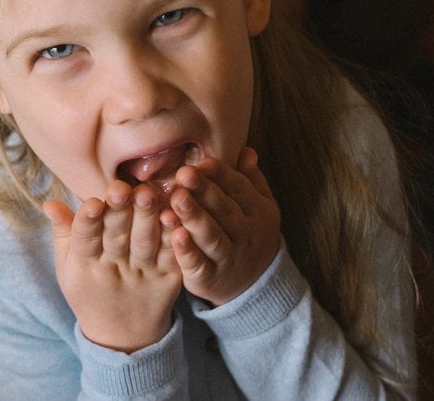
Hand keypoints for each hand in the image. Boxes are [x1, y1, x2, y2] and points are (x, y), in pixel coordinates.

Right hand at [43, 180, 182, 352]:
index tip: (92, 201)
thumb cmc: (89, 289)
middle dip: (118, 211)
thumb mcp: (68, 266)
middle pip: (116, 237)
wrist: (123, 334)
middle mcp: (114, 269)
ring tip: (147, 193)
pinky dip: (173, 238)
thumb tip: (49, 203)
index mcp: (85, 264)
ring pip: (144, 244)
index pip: (84, 239)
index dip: (88, 221)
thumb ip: (63, 231)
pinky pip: (171, 256)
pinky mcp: (168, 278)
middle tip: (121, 187)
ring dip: (146, 218)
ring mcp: (143, 274)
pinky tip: (173, 216)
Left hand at [167, 147, 279, 305]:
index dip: (221, 175)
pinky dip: (187, 252)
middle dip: (204, 192)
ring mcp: (229, 258)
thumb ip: (249, 180)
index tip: (202, 161)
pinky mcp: (210, 279)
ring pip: (212, 237)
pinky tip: (174, 236)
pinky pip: (199, 264)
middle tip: (184, 174)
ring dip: (194, 218)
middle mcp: (247, 234)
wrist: (253, 285)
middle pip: (224, 210)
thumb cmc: (246, 232)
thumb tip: (246, 150)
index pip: (239, 189)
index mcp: (258, 211)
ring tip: (176, 200)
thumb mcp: (257, 206)